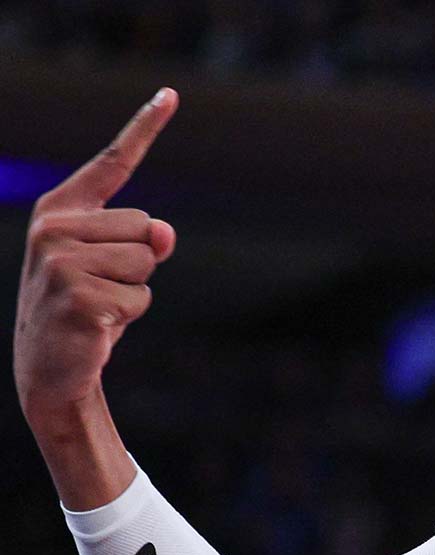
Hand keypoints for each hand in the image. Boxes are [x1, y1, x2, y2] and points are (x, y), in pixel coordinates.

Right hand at [14, 88, 178, 421]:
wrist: (48, 366)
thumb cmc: (87, 307)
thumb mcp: (116, 266)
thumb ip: (142, 239)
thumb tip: (165, 235)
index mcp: (60, 210)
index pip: (112, 163)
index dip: (145, 127)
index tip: (171, 93)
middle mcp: (53, 226)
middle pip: (149, 227)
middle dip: (141, 264)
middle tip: (103, 288)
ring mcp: (60, 260)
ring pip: (148, 263)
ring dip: (137, 292)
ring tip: (100, 304)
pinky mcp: (76, 294)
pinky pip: (141, 297)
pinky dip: (130, 316)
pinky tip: (98, 325)